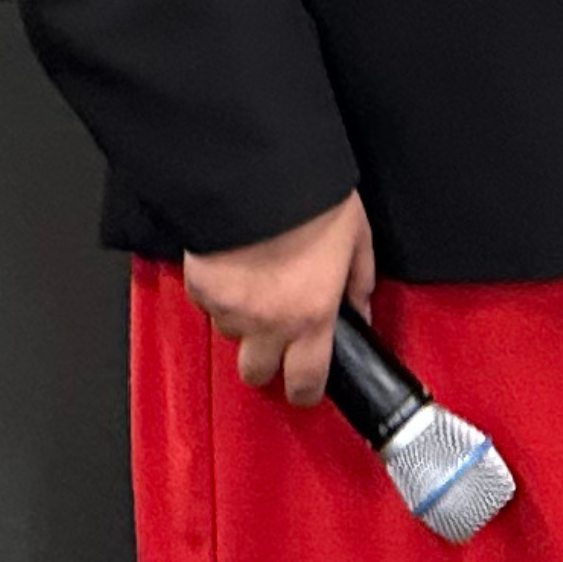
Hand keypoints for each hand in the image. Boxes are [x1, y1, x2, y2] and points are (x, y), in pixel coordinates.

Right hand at [186, 191, 374, 404]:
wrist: (257, 170)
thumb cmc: (312, 198)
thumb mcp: (357, 237)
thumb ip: (359, 282)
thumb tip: (362, 312)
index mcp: (312, 314)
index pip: (306, 380)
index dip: (305, 391)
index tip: (305, 388)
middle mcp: (268, 321)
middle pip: (256, 373)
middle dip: (266, 361)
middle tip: (276, 338)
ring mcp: (229, 307)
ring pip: (231, 336)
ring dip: (243, 323)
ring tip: (256, 289)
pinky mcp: (200, 286)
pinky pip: (208, 306)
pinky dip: (219, 296)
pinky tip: (234, 269)